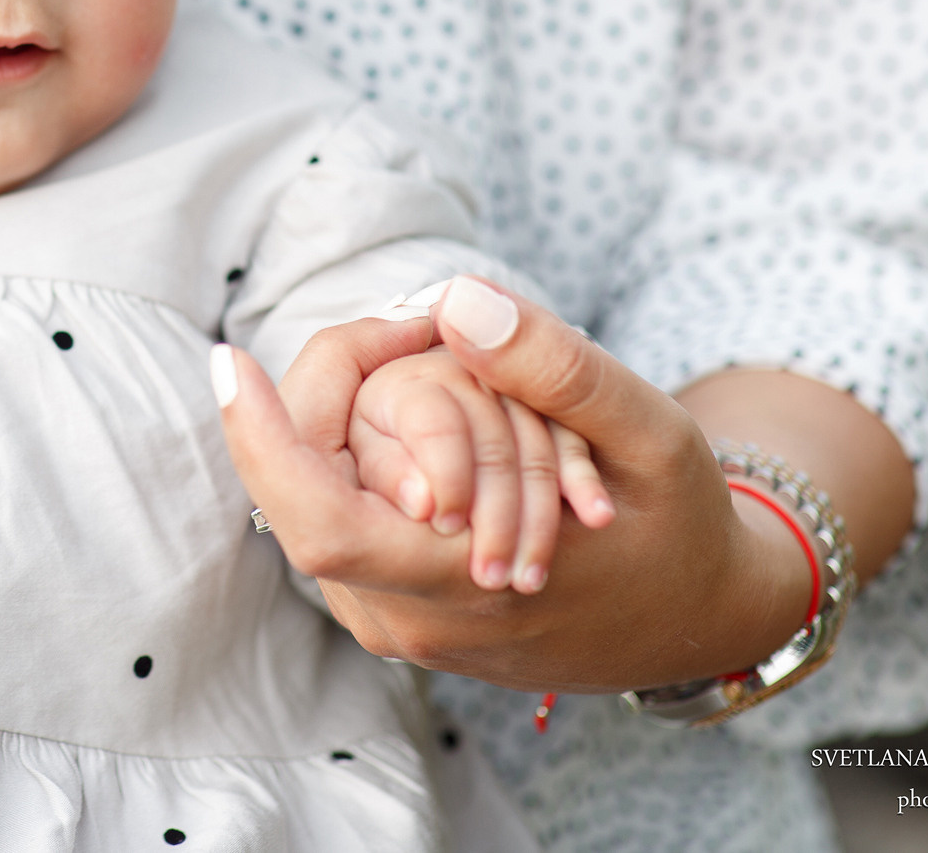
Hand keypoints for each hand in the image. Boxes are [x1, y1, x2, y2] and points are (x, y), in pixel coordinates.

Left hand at [213, 281, 829, 693]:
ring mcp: (399, 625)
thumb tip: (454, 301)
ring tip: (427, 360)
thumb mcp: (649, 430)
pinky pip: (349, 522)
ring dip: (352, 426)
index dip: (258, 439)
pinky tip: (423, 408)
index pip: (314, 520)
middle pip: (302, 498)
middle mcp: (410, 619)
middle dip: (318, 398)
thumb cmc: (679, 520)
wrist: (701, 616)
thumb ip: (555, 368)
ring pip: (320, 506)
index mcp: (462, 584)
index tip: (226, 359)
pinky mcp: (400, 616)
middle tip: (395, 325)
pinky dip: (366, 457)